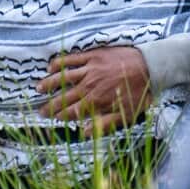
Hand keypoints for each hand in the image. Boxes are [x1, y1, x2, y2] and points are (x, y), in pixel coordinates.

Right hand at [37, 46, 151, 135]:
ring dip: (49, 83)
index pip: (72, 111)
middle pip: (65, 97)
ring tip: (38, 88)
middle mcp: (89, 85)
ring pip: (63, 77)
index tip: (50, 119)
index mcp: (97, 101)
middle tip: (40, 110)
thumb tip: (85, 132)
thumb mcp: (127, 114)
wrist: (151, 66)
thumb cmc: (141, 92)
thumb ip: (105, 124)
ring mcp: (89, 69)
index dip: (60, 116)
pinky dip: (60, 63)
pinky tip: (51, 66)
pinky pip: (71, 59)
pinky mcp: (92, 55)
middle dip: (51, 105)